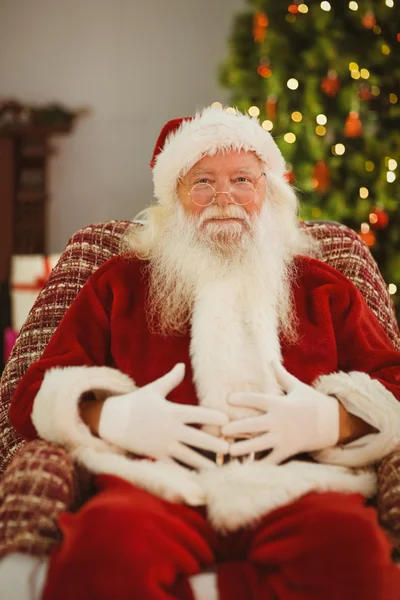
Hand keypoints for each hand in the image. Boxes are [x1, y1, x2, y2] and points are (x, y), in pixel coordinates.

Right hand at [98, 364, 228, 469]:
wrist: (112, 421)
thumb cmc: (135, 403)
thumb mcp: (154, 389)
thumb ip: (170, 379)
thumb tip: (182, 365)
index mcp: (171, 412)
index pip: (196, 414)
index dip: (212, 416)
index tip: (226, 420)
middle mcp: (169, 430)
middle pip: (196, 438)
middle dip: (213, 444)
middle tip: (228, 448)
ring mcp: (162, 445)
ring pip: (187, 456)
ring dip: (203, 462)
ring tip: (218, 468)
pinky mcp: (156, 456)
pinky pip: (173, 466)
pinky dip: (185, 472)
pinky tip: (198, 477)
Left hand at [222, 361, 339, 464]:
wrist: (335, 422)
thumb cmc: (314, 403)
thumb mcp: (297, 387)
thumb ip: (282, 375)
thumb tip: (271, 360)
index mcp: (279, 404)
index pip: (256, 399)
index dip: (241, 399)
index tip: (227, 399)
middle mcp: (278, 421)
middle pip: (253, 424)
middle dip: (236, 427)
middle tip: (221, 430)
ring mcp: (283, 437)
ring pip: (259, 444)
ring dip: (243, 448)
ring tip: (229, 450)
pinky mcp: (289, 450)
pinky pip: (273, 459)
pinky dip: (261, 465)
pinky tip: (248, 468)